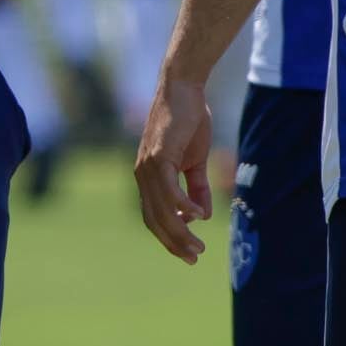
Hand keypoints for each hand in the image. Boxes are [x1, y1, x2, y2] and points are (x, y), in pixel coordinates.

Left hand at [132, 72, 216, 263]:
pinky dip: (183, 205)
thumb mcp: (195, 160)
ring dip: (180, 231)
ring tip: (198, 245)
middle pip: (155, 219)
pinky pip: (168, 190)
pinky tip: (198, 215)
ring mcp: (147, 166)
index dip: (169, 237)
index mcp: (148, 178)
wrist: (183, 88)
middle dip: (174, 242)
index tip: (187, 254)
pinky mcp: (158, 156)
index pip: (154, 217)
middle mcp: (142, 176)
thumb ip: (197, 187)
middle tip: (194, 258)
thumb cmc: (189, 121)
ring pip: (161, 210)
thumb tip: (202, 215)